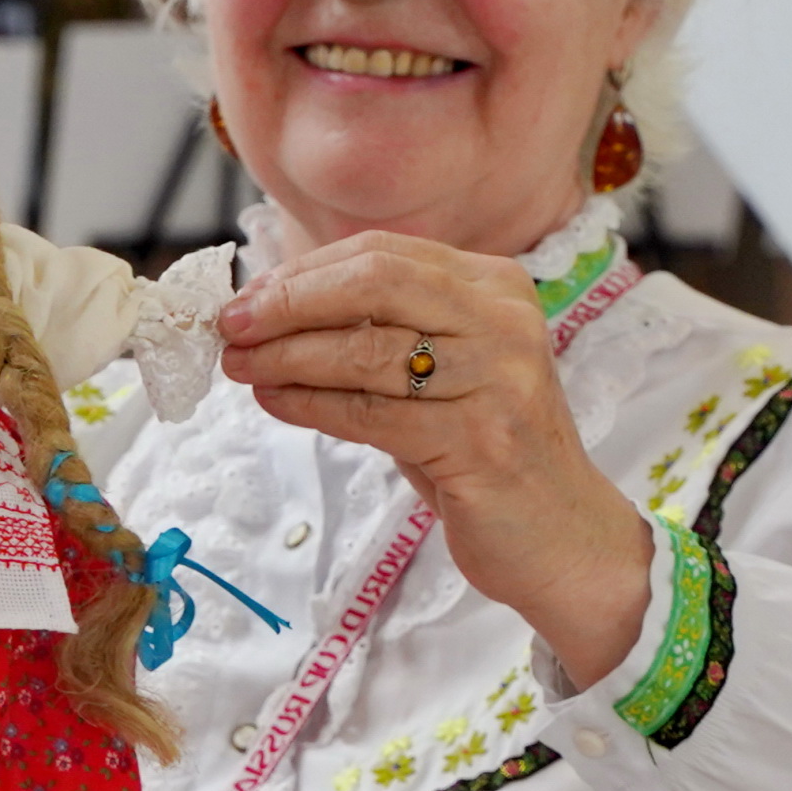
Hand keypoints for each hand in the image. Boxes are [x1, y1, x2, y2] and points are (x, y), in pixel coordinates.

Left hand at [220, 230, 652, 678]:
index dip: (302, 273)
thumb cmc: (484, 449)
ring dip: (288, 357)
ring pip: (368, 349)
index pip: (381, 254)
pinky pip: (374, 413)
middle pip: (374, 282)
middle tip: (231, 327)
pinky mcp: (482, 442)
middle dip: (289, 301)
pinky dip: (312, 405)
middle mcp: (504, 320)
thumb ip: (378, 332)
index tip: (244, 300)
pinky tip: (275, 403)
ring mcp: (499, 379)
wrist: (560, 536)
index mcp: (495, 286)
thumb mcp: (439, 372)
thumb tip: (270, 312)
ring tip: (240, 368)